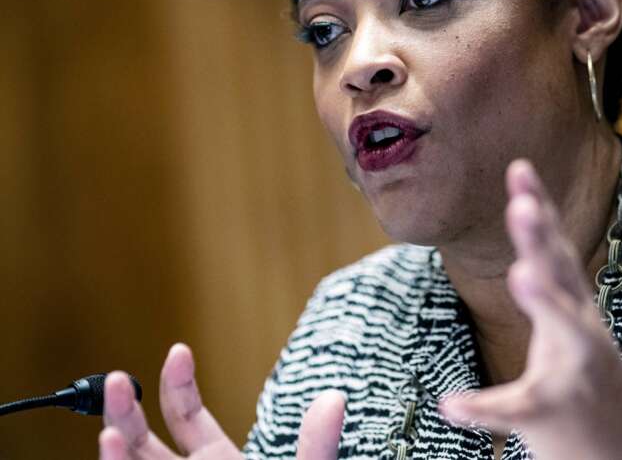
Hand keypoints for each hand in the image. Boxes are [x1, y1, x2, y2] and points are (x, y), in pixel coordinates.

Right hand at [99, 343, 344, 459]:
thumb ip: (316, 445)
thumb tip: (335, 399)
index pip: (185, 415)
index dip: (178, 382)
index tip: (178, 351)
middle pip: (142, 441)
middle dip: (125, 410)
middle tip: (118, 381)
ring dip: (115, 453)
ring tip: (108, 435)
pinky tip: (112, 458)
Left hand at [439, 160, 621, 459]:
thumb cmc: (584, 370)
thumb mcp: (570, 312)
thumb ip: (547, 264)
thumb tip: (524, 204)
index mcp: (573, 302)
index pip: (556, 247)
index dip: (541, 206)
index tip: (520, 167)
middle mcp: (580, 327)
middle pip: (563, 276)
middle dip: (544, 242)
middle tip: (522, 207)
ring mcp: (573, 369)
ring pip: (565, 330)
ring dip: (544, 300)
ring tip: (519, 274)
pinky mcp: (554, 411)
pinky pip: (518, 408)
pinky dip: (485, 407)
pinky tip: (452, 405)